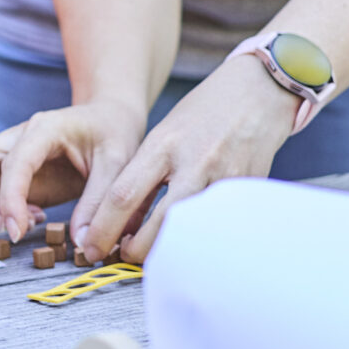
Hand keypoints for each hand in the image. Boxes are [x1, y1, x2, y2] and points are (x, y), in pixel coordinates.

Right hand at [0, 100, 138, 244]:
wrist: (110, 119)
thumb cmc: (114, 134)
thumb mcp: (118, 165)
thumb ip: (98, 203)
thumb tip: (80, 243)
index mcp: (44, 128)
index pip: (12, 162)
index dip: (9, 198)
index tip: (17, 231)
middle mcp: (18, 137)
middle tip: (6, 227)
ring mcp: (11, 153)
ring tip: (25, 224)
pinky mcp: (14, 172)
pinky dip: (2, 210)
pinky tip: (34, 218)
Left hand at [74, 55, 297, 262]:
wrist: (258, 92)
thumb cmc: (202, 115)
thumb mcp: (163, 135)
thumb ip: (144, 175)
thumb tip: (122, 222)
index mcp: (162, 146)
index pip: (123, 195)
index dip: (104, 228)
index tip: (91, 246)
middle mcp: (193, 164)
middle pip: (157, 222)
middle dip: (134, 250)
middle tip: (121, 257)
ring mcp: (225, 179)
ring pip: (191, 230)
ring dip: (167, 250)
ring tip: (152, 255)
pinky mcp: (249, 191)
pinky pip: (220, 226)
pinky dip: (200, 240)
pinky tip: (189, 245)